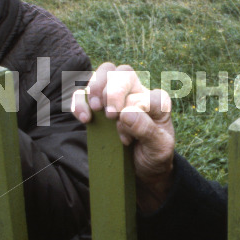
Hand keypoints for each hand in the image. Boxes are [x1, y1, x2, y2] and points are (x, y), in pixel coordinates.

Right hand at [71, 62, 174, 209]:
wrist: (143, 167)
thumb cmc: (154, 154)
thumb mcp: (159, 147)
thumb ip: (146, 129)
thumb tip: (125, 113)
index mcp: (157, 102)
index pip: (147, 95)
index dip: (136, 113)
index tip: (128, 137)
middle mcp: (137, 93)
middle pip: (123, 72)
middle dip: (114, 91)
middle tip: (110, 115)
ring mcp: (117, 97)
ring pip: (104, 72)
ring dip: (96, 87)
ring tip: (96, 109)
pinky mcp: (98, 106)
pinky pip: (84, 92)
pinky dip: (80, 101)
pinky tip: (84, 118)